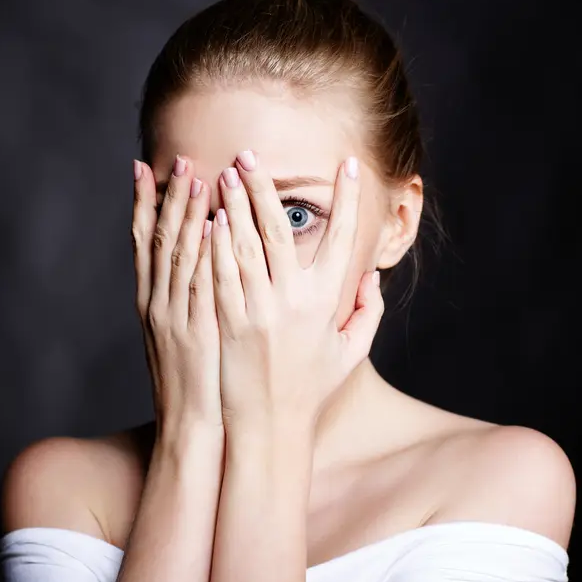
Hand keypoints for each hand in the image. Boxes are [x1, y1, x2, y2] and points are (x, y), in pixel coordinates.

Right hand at [133, 156, 221, 433]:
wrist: (189, 429)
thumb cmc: (194, 386)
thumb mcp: (179, 340)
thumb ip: (183, 302)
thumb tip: (196, 271)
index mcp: (150, 303)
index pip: (143, 243)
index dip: (142, 204)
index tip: (143, 168)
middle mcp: (156, 304)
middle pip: (159, 240)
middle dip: (168, 197)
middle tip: (179, 159)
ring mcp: (173, 316)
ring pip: (178, 255)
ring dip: (187, 214)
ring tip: (198, 176)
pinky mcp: (196, 330)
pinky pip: (199, 282)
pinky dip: (204, 251)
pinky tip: (214, 224)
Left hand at [210, 151, 384, 430]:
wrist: (270, 427)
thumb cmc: (312, 389)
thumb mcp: (350, 352)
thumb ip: (367, 313)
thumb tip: (371, 278)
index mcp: (328, 302)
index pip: (342, 238)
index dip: (348, 199)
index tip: (348, 164)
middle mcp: (294, 300)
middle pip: (280, 230)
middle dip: (266, 187)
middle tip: (252, 155)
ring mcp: (259, 309)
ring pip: (245, 244)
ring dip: (236, 205)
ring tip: (225, 172)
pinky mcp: (228, 320)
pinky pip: (219, 273)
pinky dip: (215, 242)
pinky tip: (210, 217)